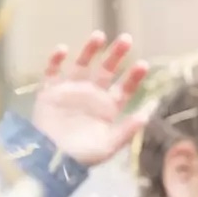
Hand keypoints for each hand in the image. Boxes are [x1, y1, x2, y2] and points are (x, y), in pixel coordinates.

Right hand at [31, 32, 149, 166]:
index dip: (133, 76)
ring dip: (89, 50)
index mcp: (108, 108)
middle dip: (116, 54)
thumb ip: (127, 130)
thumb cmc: (82, 156)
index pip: (124, 88)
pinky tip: (63, 50)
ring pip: (81, 64)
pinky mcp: (50, 92)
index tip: (143, 64)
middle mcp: (92, 95)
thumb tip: (147, 115)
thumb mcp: (108, 146)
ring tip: (99, 36)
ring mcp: (70, 91)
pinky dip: (55, 60)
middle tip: (126, 39)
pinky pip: (52, 72)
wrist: (50, 161)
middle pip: (106, 70)